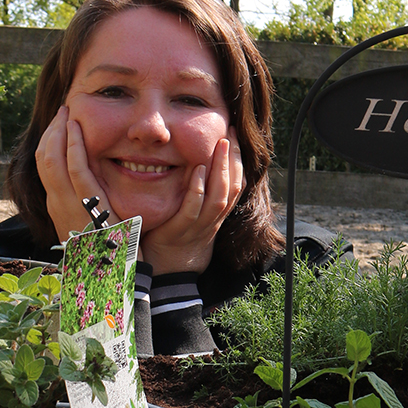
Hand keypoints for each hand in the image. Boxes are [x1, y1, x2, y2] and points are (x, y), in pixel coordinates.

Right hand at [34, 106, 111, 241]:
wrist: (118, 277)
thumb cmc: (110, 252)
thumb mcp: (92, 225)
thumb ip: (88, 205)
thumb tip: (91, 187)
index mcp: (57, 209)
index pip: (45, 168)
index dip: (50, 142)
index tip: (60, 125)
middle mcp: (57, 205)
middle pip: (43, 158)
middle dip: (51, 131)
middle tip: (64, 111)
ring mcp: (69, 205)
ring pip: (52, 159)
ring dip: (59, 131)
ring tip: (69, 113)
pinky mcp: (89, 204)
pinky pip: (75, 169)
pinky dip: (73, 145)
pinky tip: (77, 129)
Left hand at [138, 130, 244, 275]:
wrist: (167, 274)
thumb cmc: (177, 240)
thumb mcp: (195, 217)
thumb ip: (200, 196)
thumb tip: (199, 166)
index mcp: (217, 215)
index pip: (237, 185)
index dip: (239, 161)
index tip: (234, 137)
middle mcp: (212, 220)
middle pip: (232, 187)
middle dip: (234, 158)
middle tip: (231, 133)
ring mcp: (198, 226)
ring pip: (219, 197)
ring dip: (221, 169)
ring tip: (220, 144)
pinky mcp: (179, 230)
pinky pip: (192, 208)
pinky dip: (196, 189)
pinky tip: (196, 169)